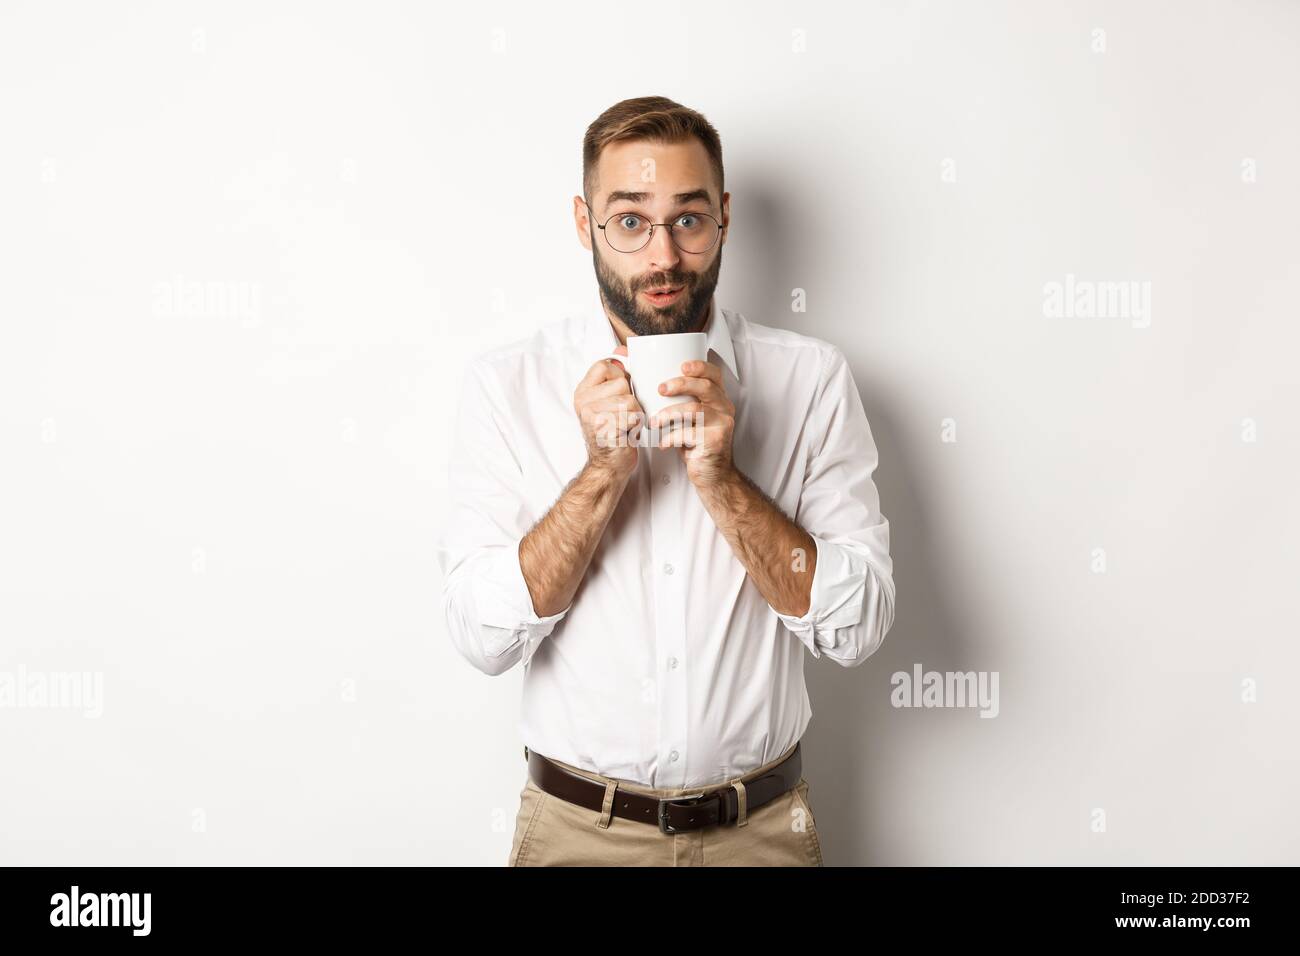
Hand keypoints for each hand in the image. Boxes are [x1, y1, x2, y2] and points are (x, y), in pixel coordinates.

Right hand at [574, 345, 644, 478]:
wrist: (608, 467)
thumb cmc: (615, 433)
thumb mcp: (611, 401)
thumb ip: (615, 375)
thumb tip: (623, 347)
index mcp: (583, 390)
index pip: (605, 364)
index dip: (620, 376)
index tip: (620, 394)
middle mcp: (582, 401)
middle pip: (622, 382)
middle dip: (631, 399)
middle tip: (622, 416)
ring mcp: (590, 414)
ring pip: (629, 399)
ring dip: (635, 414)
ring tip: (626, 425)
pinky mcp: (602, 428)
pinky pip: (632, 415)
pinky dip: (636, 426)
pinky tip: (627, 434)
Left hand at [651, 358, 735, 486]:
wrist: (711, 474)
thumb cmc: (695, 443)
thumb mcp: (688, 418)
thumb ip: (678, 402)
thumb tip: (649, 387)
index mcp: (718, 399)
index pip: (714, 375)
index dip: (700, 366)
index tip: (682, 365)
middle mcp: (724, 408)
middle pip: (705, 387)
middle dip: (680, 384)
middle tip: (661, 389)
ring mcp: (722, 425)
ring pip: (694, 410)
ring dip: (669, 414)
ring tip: (653, 422)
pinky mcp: (715, 441)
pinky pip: (688, 434)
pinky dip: (671, 438)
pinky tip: (663, 443)